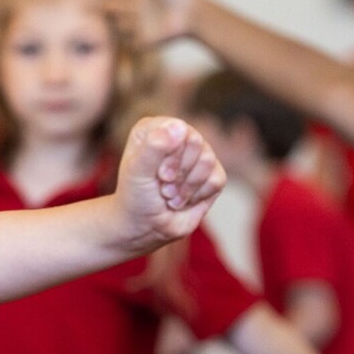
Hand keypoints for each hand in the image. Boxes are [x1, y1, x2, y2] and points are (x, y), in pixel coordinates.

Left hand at [113, 116, 225, 246]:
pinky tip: (182, 201)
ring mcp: (197, 154)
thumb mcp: (137, 172)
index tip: (159, 175)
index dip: (171, 156)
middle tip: (163, 186)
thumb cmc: (135, 196)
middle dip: (179, 172)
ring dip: (186, 187)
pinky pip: (217, 179)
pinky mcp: (212, 174)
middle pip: (196, 143)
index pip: (177, 129)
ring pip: (208, 161)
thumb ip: (153, 148)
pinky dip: (197, 195)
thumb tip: (179, 127)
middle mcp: (178, 136)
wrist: (144, 226)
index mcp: (155, 128)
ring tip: (169, 196)